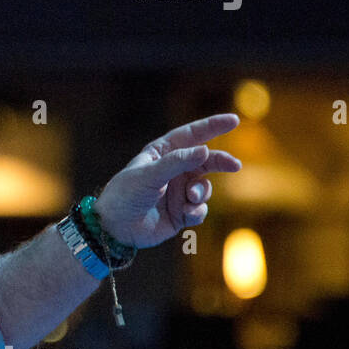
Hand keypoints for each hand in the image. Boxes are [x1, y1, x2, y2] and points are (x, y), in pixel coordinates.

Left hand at [93, 113, 241, 249]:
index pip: (190, 135)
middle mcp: (173, 171)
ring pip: (205, 188)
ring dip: (202, 192)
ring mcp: (178, 192)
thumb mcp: (149, 175)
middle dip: (220, 162)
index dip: (212, 127)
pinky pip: (200, 210)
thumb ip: (177, 162)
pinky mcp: (181, 213)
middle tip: (234, 165)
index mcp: (161, 154)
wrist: (115, 228)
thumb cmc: (125, 195)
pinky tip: (186, 214)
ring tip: (190, 197)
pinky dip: (197, 211)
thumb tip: (205, 150)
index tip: (233, 120)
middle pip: (205, 160)